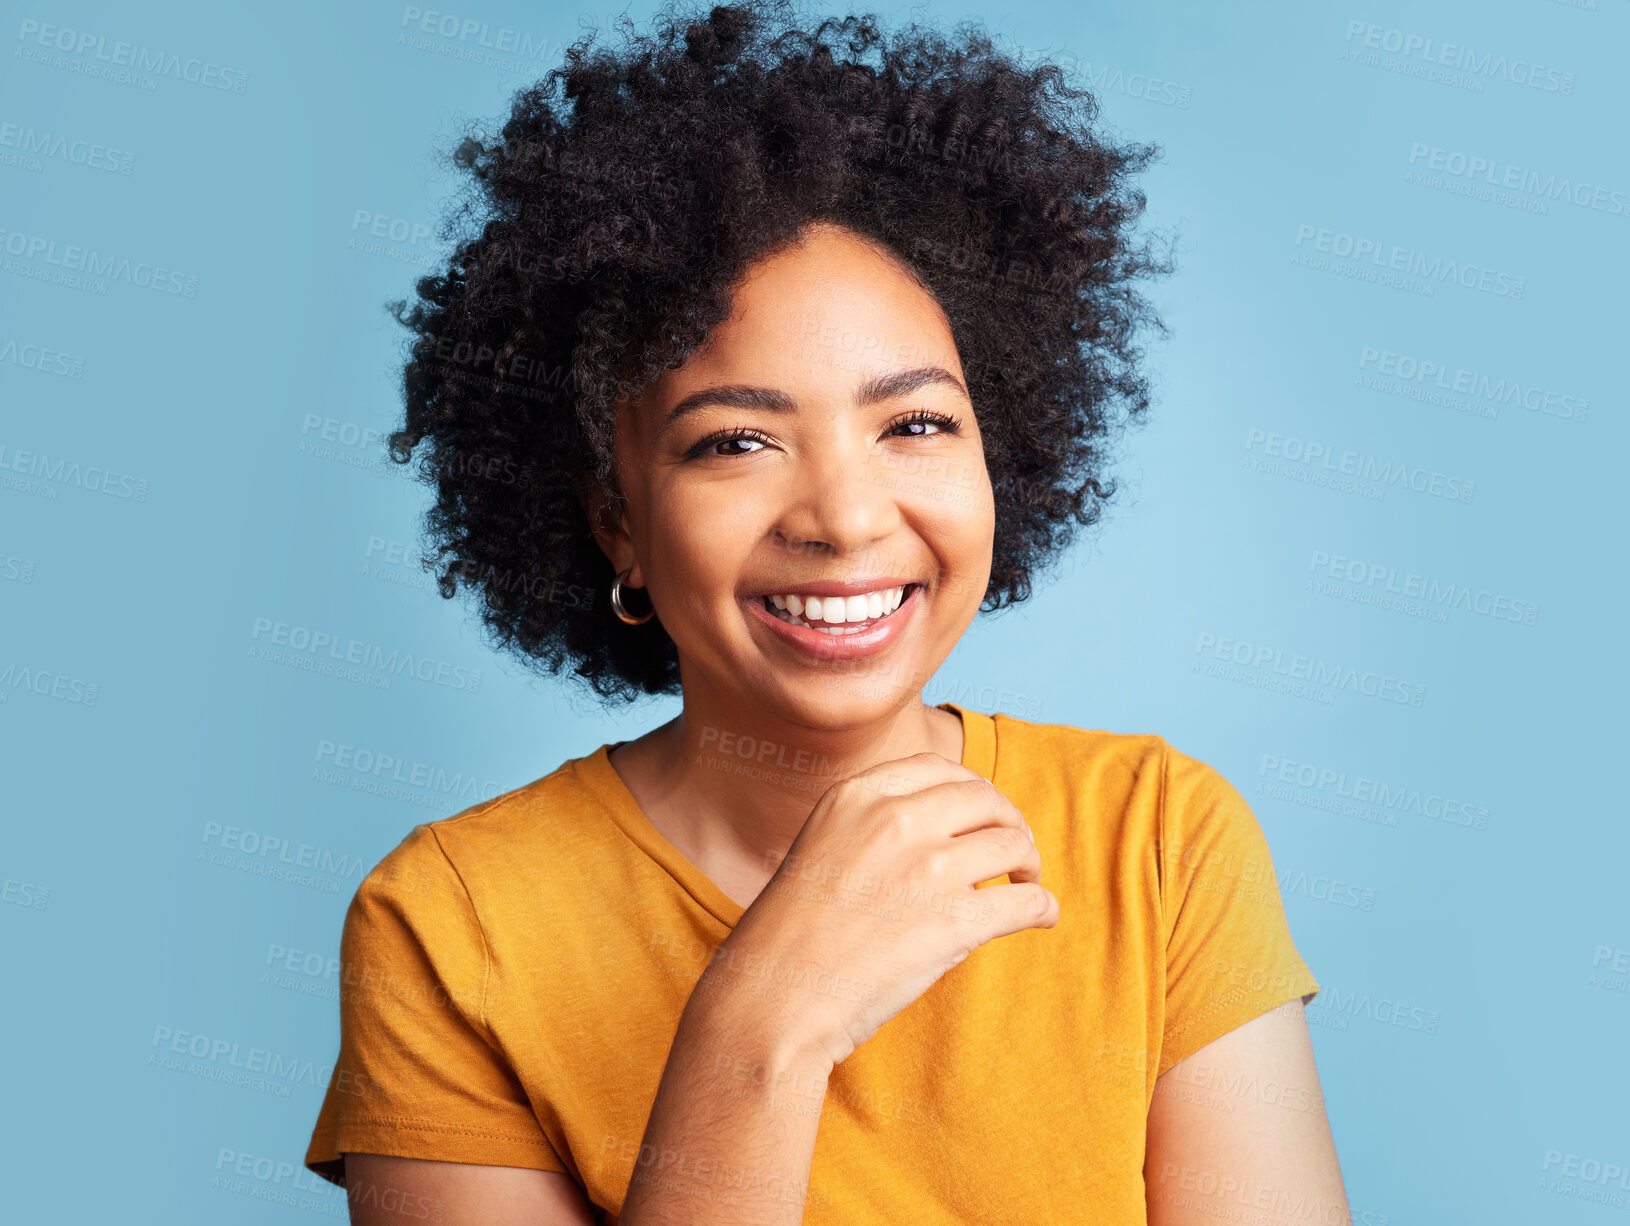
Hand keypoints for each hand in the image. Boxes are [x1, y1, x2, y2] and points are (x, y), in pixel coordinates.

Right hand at [695, 752, 1058, 1066]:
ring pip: (1012, 845)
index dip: (973, 791)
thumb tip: (947, 828)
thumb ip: (873, 825)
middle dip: (1009, 822)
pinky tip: (1042, 917)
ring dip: (1029, 864)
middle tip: (1015, 852)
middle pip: (986, 799)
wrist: (773, 1000)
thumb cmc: (791, 937)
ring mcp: (926, 866)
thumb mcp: (820, 847)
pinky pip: (1025, 901)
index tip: (983, 814)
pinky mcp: (954, 920)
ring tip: (1025, 884)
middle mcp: (894, 818)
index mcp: (857, 795)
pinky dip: (1043, 908)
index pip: (940, 769)